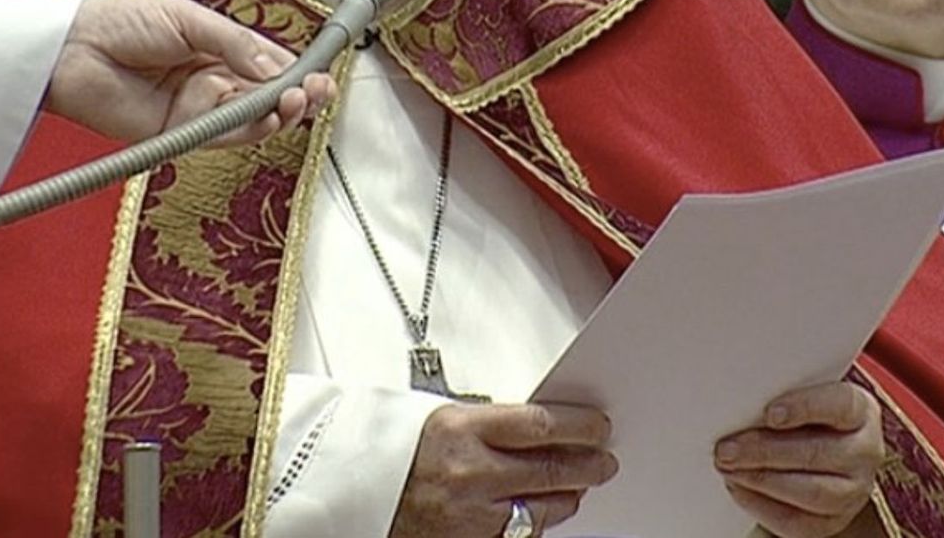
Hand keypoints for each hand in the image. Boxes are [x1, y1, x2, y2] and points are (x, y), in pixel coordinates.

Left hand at [46, 0, 333, 144]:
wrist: (67, 49)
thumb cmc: (117, 21)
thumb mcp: (186, 17)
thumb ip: (234, 44)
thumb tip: (275, 68)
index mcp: (220, 48)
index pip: (272, 64)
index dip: (300, 70)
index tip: (322, 73)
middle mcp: (214, 80)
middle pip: (270, 95)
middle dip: (300, 94)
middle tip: (317, 91)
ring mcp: (198, 109)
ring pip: (253, 119)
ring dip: (281, 113)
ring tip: (296, 102)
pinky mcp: (179, 134)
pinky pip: (222, 138)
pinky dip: (249, 131)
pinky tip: (267, 117)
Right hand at [390, 402, 617, 536]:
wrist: (339, 490)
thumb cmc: (385, 449)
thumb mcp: (436, 417)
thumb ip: (486, 422)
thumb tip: (536, 425)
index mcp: (460, 430)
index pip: (542, 425)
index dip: (581, 427)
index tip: (598, 427)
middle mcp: (467, 474)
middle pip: (550, 469)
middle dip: (587, 465)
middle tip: (604, 461)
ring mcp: (466, 517)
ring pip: (539, 511)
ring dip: (566, 499)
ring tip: (577, 488)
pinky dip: (531, 528)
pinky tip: (540, 516)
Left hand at [714, 381, 885, 537]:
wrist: (821, 450)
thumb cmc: (806, 416)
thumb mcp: (802, 395)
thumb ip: (782, 393)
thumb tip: (740, 400)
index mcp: (860, 411)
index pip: (840, 404)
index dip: (805, 407)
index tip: (770, 412)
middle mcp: (865, 452)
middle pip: (818, 453)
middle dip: (765, 452)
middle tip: (727, 448)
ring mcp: (854, 491)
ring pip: (811, 493)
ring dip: (761, 480)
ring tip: (728, 468)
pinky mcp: (833, 521)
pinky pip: (798, 523)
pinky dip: (762, 507)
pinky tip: (739, 488)